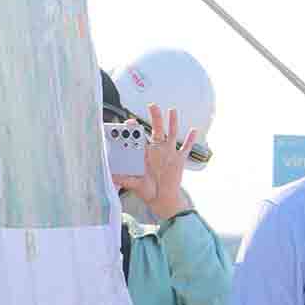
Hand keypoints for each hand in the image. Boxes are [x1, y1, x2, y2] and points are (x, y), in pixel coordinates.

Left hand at [111, 103, 198, 221]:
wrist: (162, 199)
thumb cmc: (147, 190)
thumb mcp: (133, 184)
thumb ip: (123, 179)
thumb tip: (110, 176)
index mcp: (144, 154)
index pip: (138, 137)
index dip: (133, 129)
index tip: (128, 122)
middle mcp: (157, 151)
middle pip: (156, 130)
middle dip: (154, 117)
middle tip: (152, 105)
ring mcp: (169, 154)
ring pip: (172, 134)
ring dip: (172, 122)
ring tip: (172, 110)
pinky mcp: (179, 160)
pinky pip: (186, 148)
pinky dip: (190, 140)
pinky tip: (193, 130)